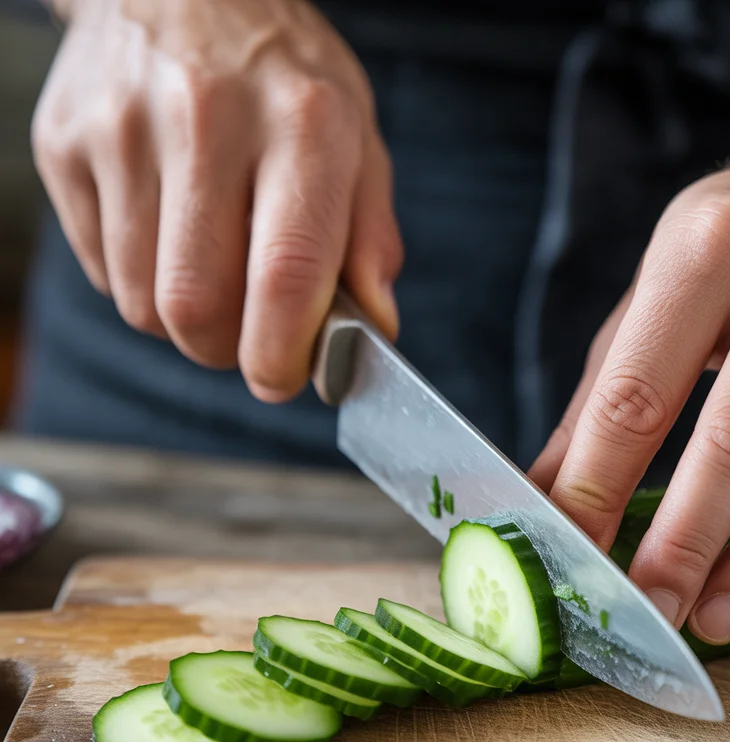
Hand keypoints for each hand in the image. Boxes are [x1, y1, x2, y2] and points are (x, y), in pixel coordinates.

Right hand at [32, 0, 401, 400]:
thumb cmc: (285, 79)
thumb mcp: (357, 142)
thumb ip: (370, 240)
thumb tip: (372, 328)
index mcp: (300, 124)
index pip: (286, 273)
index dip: (282, 353)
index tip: (283, 380)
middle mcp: (204, 118)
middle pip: (197, 306)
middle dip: (227, 350)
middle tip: (249, 336)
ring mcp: (121, 129)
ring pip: (142, 303)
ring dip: (183, 321)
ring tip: (212, 272)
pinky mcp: (63, 144)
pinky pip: (102, 271)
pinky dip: (141, 282)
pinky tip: (168, 236)